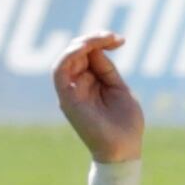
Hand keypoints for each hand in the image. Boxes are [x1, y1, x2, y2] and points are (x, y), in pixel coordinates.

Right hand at [54, 32, 144, 163]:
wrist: (124, 148)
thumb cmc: (125, 122)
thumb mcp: (119, 89)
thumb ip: (106, 70)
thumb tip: (96, 49)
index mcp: (90, 83)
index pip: (86, 55)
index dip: (100, 42)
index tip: (119, 40)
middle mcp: (77, 86)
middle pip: (75, 54)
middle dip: (92, 39)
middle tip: (114, 37)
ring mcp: (70, 92)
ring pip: (65, 59)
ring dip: (82, 43)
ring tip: (103, 38)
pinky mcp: (67, 98)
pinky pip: (59, 72)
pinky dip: (69, 56)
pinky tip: (85, 47)